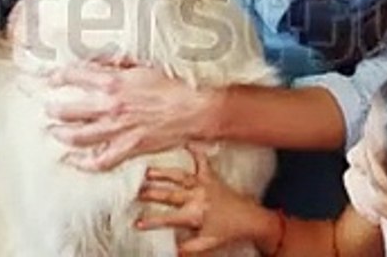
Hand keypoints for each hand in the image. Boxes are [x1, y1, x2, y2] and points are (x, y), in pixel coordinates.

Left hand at [45, 59, 216, 170]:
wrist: (192, 109)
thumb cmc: (171, 86)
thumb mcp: (142, 66)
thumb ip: (118, 64)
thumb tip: (101, 61)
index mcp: (113, 82)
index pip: (75, 76)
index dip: (59, 78)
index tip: (51, 80)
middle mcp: (111, 106)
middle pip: (70, 110)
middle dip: (54, 110)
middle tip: (48, 109)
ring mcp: (118, 129)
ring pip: (79, 136)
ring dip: (62, 135)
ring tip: (54, 132)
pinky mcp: (128, 147)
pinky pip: (101, 160)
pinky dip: (85, 164)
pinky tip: (74, 162)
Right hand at [136, 146, 278, 255]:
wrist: (251, 219)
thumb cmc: (228, 232)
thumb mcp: (206, 244)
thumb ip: (187, 248)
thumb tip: (168, 250)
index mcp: (195, 214)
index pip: (168, 219)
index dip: (151, 222)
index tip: (136, 223)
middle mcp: (198, 196)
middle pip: (170, 194)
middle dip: (151, 193)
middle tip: (135, 192)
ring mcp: (204, 184)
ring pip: (180, 176)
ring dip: (163, 173)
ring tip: (147, 171)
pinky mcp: (211, 177)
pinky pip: (202, 161)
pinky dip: (194, 150)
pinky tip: (185, 142)